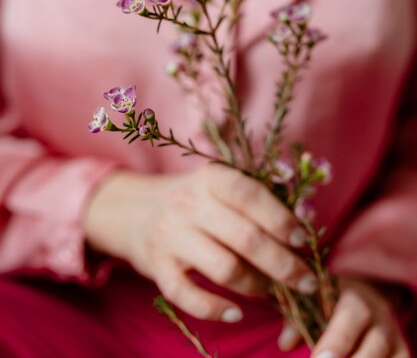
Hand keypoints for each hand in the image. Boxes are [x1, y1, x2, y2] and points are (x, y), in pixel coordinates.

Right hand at [84, 163, 316, 321]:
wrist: (134, 210)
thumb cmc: (194, 200)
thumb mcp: (219, 185)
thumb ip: (256, 200)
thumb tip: (302, 229)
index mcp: (211, 178)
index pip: (250, 195)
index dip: (281, 219)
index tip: (301, 241)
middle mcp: (189, 203)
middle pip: (245, 237)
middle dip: (283, 264)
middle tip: (305, 281)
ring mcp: (170, 235)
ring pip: (224, 268)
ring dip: (256, 286)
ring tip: (270, 290)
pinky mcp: (156, 266)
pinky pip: (187, 295)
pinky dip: (215, 309)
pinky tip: (236, 313)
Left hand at [278, 276, 410, 357]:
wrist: (361, 298)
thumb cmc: (328, 302)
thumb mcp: (311, 302)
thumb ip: (297, 319)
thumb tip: (285, 342)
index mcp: (355, 300)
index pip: (348, 321)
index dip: (335, 344)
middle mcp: (380, 319)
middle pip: (373, 349)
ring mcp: (395, 340)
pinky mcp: (403, 354)